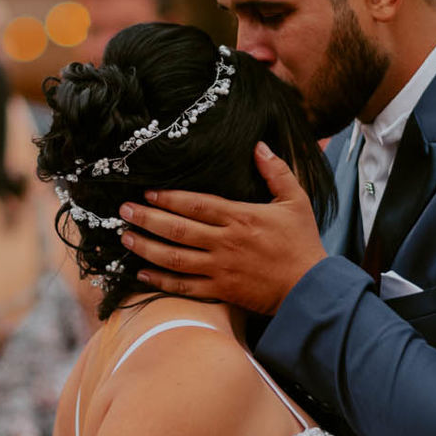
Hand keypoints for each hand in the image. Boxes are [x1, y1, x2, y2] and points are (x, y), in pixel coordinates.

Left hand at [118, 144, 325, 316]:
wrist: (311, 288)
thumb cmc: (302, 243)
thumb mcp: (296, 200)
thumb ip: (276, 171)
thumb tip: (259, 145)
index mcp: (240, 217)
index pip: (196, 204)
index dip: (168, 198)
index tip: (147, 191)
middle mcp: (225, 242)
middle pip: (177, 229)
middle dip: (147, 219)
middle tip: (124, 211)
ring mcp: (220, 268)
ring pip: (175, 258)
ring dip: (146, 247)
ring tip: (125, 237)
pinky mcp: (221, 290)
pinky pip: (184, 287)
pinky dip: (161, 282)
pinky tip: (142, 274)